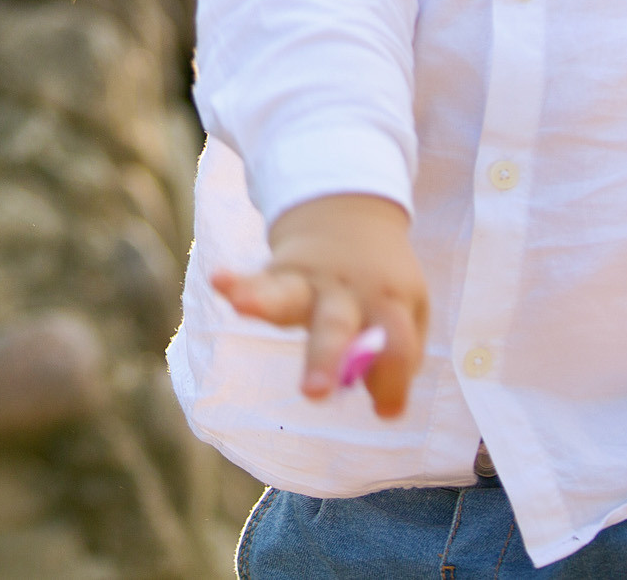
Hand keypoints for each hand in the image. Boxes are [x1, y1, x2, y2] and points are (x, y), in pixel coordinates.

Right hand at [212, 192, 426, 416]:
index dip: (392, 383)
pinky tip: (218, 282)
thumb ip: (399, 352)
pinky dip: (234, 282)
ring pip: (287, 295)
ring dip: (264, 303)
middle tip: (314, 394)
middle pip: (337, 327)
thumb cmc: (381, 283)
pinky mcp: (277, 273)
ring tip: (241, 308)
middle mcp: (348, 292)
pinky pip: (254, 279)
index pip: (396, 347)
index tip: (387, 412)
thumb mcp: (408, 309)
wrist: (350, 213)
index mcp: (389, 302)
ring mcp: (309, 280)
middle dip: (325, 360)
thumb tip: (374, 393)